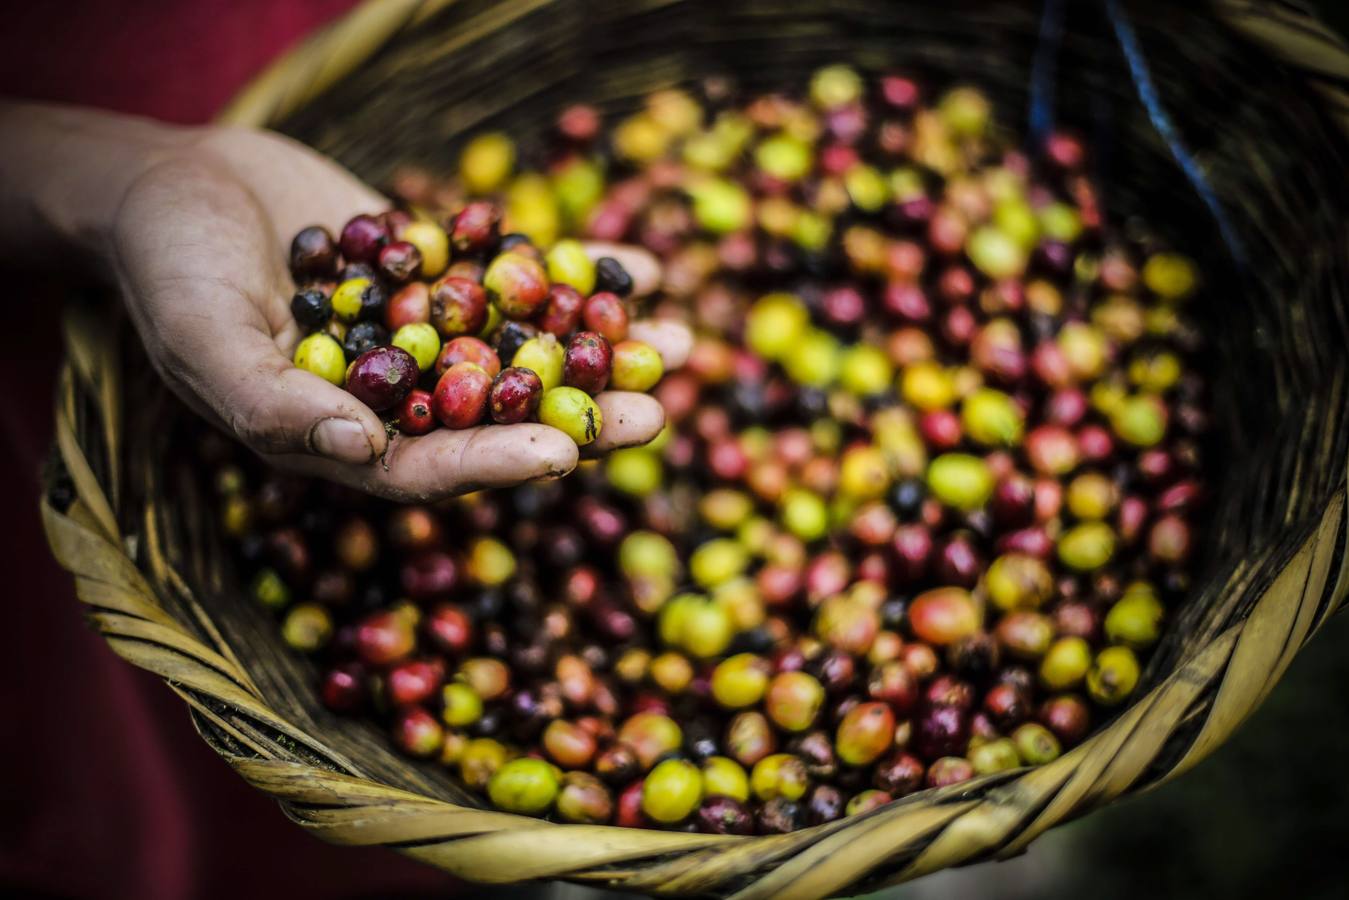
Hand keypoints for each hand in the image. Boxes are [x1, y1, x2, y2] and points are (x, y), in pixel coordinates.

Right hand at [104, 126, 689, 500]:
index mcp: (343, 438)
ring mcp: (427, 336)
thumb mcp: (203, 337)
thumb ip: (272, 402)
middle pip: (500, 420)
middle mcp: (397, 397)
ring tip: (683, 344)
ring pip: (527, 353)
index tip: (562, 453)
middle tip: (655, 413)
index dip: (495, 463)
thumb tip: (363, 449)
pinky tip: (642, 268)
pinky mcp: (442, 277)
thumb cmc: (169, 266)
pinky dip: (578, 276)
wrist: (173, 184)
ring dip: (603, 352)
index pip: (429, 467)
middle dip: (579, 419)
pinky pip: (518, 280)